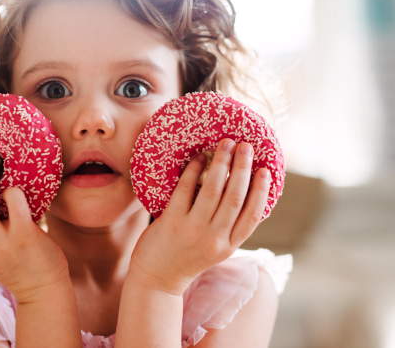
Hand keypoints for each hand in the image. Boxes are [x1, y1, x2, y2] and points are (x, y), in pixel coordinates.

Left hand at [128, 138, 270, 294]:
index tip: (266, 170)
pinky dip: (193, 171)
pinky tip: (197, 158)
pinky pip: (185, 190)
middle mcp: (214, 239)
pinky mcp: (171, 223)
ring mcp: (193, 230)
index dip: (261, 191)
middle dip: (242, 168)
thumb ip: (227, 227)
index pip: (252, 216)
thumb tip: (239, 192)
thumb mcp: (215, 249)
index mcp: (229, 245)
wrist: (156, 280)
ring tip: (225, 143)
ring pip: (213, 191)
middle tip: (245, 146)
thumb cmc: (187, 258)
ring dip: (221, 163)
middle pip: (234, 197)